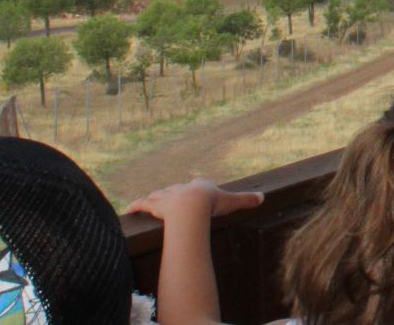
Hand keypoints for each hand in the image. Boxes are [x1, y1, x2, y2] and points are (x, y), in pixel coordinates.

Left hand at [127, 178, 263, 222]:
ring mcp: (168, 196)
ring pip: (160, 195)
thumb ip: (246, 200)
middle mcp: (182, 188)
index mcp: (199, 185)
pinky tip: (129, 209)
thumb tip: (263, 197)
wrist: (193, 206)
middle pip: (177, 189)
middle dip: (174, 193)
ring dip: (155, 198)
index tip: (198, 196)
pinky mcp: (155, 206)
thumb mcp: (232, 201)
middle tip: (172, 198)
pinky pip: (144, 204)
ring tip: (150, 201)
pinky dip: (137, 206)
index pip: (197, 186)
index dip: (197, 193)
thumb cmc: (213, 204)